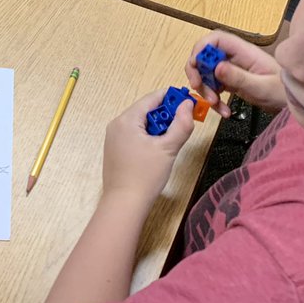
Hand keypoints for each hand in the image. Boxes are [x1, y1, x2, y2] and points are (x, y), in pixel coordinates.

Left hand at [100, 91, 197, 207]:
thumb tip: (188, 104)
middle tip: (183, 125)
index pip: (152, 98)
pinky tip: (158, 150)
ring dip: (158, 127)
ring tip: (171, 140)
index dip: (173, 98)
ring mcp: (113, 137)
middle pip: (146, 110)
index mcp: (127, 119)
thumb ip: (181, 124)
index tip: (190, 103)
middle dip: (166, 115)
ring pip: (141, 123)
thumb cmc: (146, 175)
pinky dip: (148, 137)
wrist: (124, 203)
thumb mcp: (168, 148)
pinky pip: (134, 134)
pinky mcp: (115, 149)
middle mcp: (117, 124)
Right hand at [183, 32, 285, 116]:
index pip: (215, 39)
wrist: (293, 102)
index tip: (196, 66)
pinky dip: (214, 100)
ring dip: (205, 89)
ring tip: (215, 105)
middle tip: (199, 89)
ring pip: (206, 73)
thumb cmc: (283, 91)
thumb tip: (217, 67)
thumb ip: (239, 77)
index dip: (201, 49)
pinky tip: (223, 110)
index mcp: (243, 51)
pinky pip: (214, 87)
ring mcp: (231, 69)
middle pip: (205, 56)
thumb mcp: (261, 86)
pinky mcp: (231, 82)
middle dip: (198, 73)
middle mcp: (234, 57)